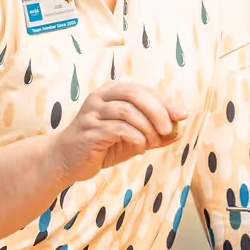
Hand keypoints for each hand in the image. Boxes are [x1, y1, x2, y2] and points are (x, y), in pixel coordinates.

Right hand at [50, 82, 186, 181]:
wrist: (66, 160)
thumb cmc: (102, 145)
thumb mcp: (132, 137)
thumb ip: (154, 133)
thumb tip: (179, 131)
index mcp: (112, 92)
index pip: (143, 90)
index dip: (165, 101)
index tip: (182, 115)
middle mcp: (100, 98)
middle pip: (135, 95)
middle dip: (158, 111)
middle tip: (169, 129)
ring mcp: (92, 114)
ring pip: (128, 112)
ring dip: (147, 129)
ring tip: (151, 143)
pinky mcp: (88, 131)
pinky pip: (118, 130)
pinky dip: (135, 138)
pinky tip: (139, 148)